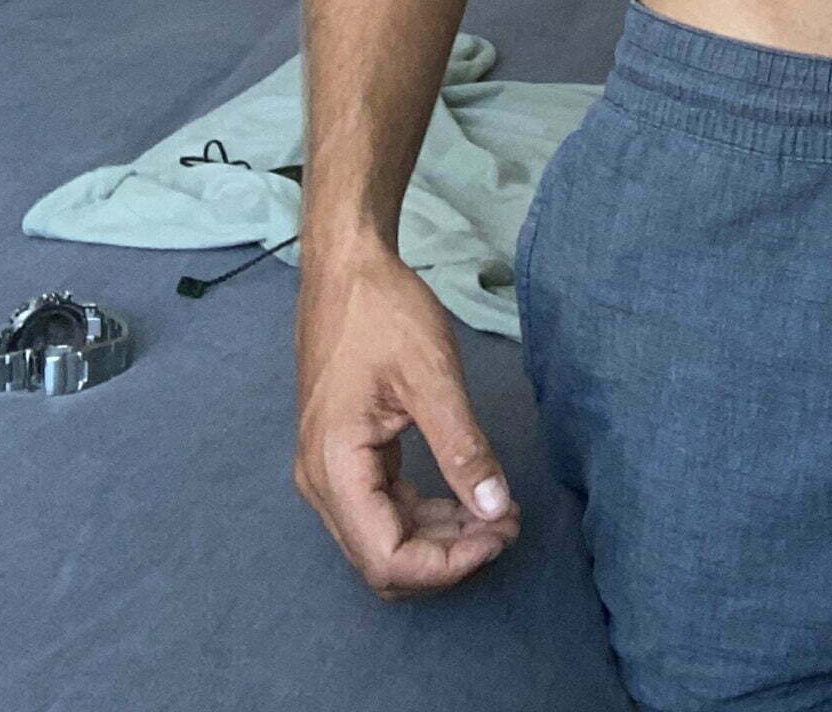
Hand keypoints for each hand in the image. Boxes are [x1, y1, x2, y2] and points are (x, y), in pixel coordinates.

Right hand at [294, 245, 522, 598]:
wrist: (346, 268)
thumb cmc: (382, 311)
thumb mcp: (430, 374)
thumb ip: (463, 446)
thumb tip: (496, 509)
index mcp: (334, 467)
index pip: (387, 558)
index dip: (447, 564)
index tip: (500, 533)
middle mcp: (322, 483)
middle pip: (384, 559)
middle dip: (449, 556)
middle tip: (508, 524)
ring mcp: (331, 471)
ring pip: (386, 538)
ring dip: (442, 538)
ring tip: (499, 513)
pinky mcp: (347, 456)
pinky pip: (386, 507)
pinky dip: (428, 513)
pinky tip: (469, 497)